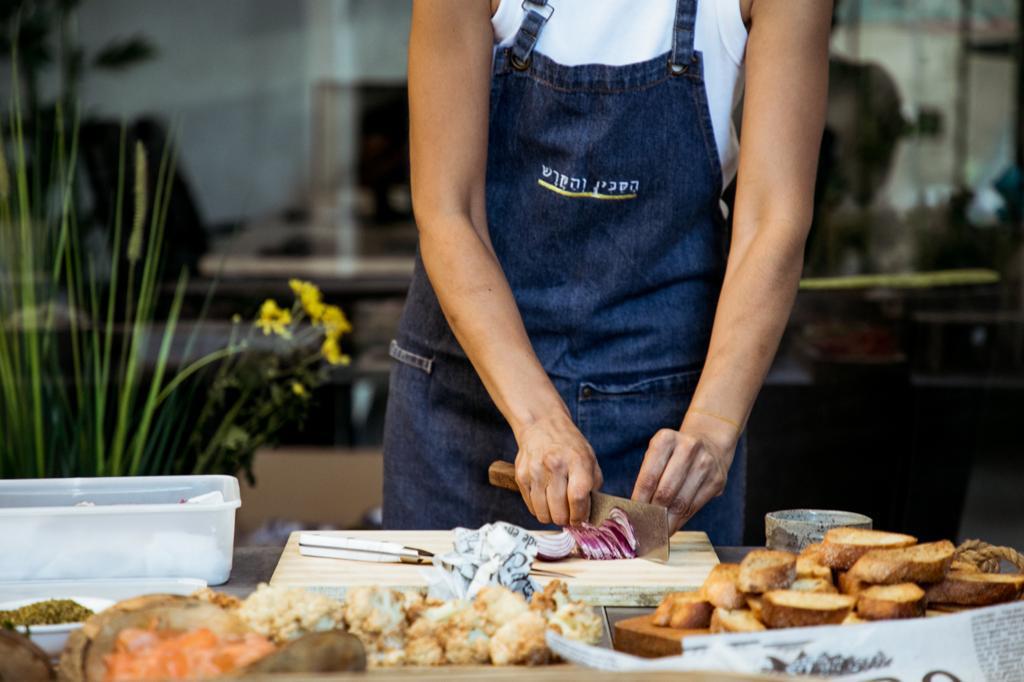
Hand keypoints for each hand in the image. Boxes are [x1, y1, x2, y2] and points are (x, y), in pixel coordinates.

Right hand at [514, 411, 602, 526]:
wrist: (541, 425)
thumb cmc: (569, 445)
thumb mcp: (590, 459)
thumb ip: (593, 485)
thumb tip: (590, 513)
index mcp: (577, 461)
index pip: (577, 498)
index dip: (580, 515)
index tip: (581, 520)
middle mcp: (554, 465)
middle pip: (559, 510)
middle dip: (566, 520)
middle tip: (569, 517)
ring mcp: (535, 471)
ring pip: (543, 513)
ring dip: (552, 517)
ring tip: (557, 510)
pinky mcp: (521, 476)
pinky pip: (531, 506)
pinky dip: (540, 510)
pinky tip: (546, 501)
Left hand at [632, 426, 735, 530]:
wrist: (709, 443)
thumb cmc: (674, 454)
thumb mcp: (657, 454)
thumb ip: (648, 477)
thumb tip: (637, 510)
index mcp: (666, 439)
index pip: (649, 477)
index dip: (640, 500)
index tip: (633, 515)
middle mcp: (688, 448)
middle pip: (666, 492)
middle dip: (653, 513)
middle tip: (644, 527)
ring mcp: (706, 463)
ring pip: (681, 503)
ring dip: (667, 522)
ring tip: (656, 530)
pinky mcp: (717, 480)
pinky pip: (694, 507)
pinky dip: (680, 521)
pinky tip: (671, 526)